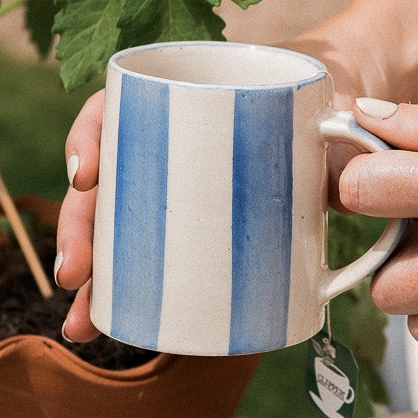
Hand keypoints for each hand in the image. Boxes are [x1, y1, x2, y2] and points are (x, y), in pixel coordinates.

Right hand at [53, 0, 417, 340]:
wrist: (342, 103)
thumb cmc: (328, 100)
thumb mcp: (332, 110)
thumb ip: (339, 146)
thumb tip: (338, 193)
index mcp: (185, 95)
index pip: (116, 106)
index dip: (89, 138)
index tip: (87, 176)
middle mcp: (167, 140)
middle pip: (105, 180)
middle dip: (80, 231)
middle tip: (74, 273)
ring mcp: (176, 184)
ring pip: (115, 224)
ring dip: (90, 275)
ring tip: (80, 320)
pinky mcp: (193, 225)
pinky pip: (147, 253)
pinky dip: (124, 289)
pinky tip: (104, 321)